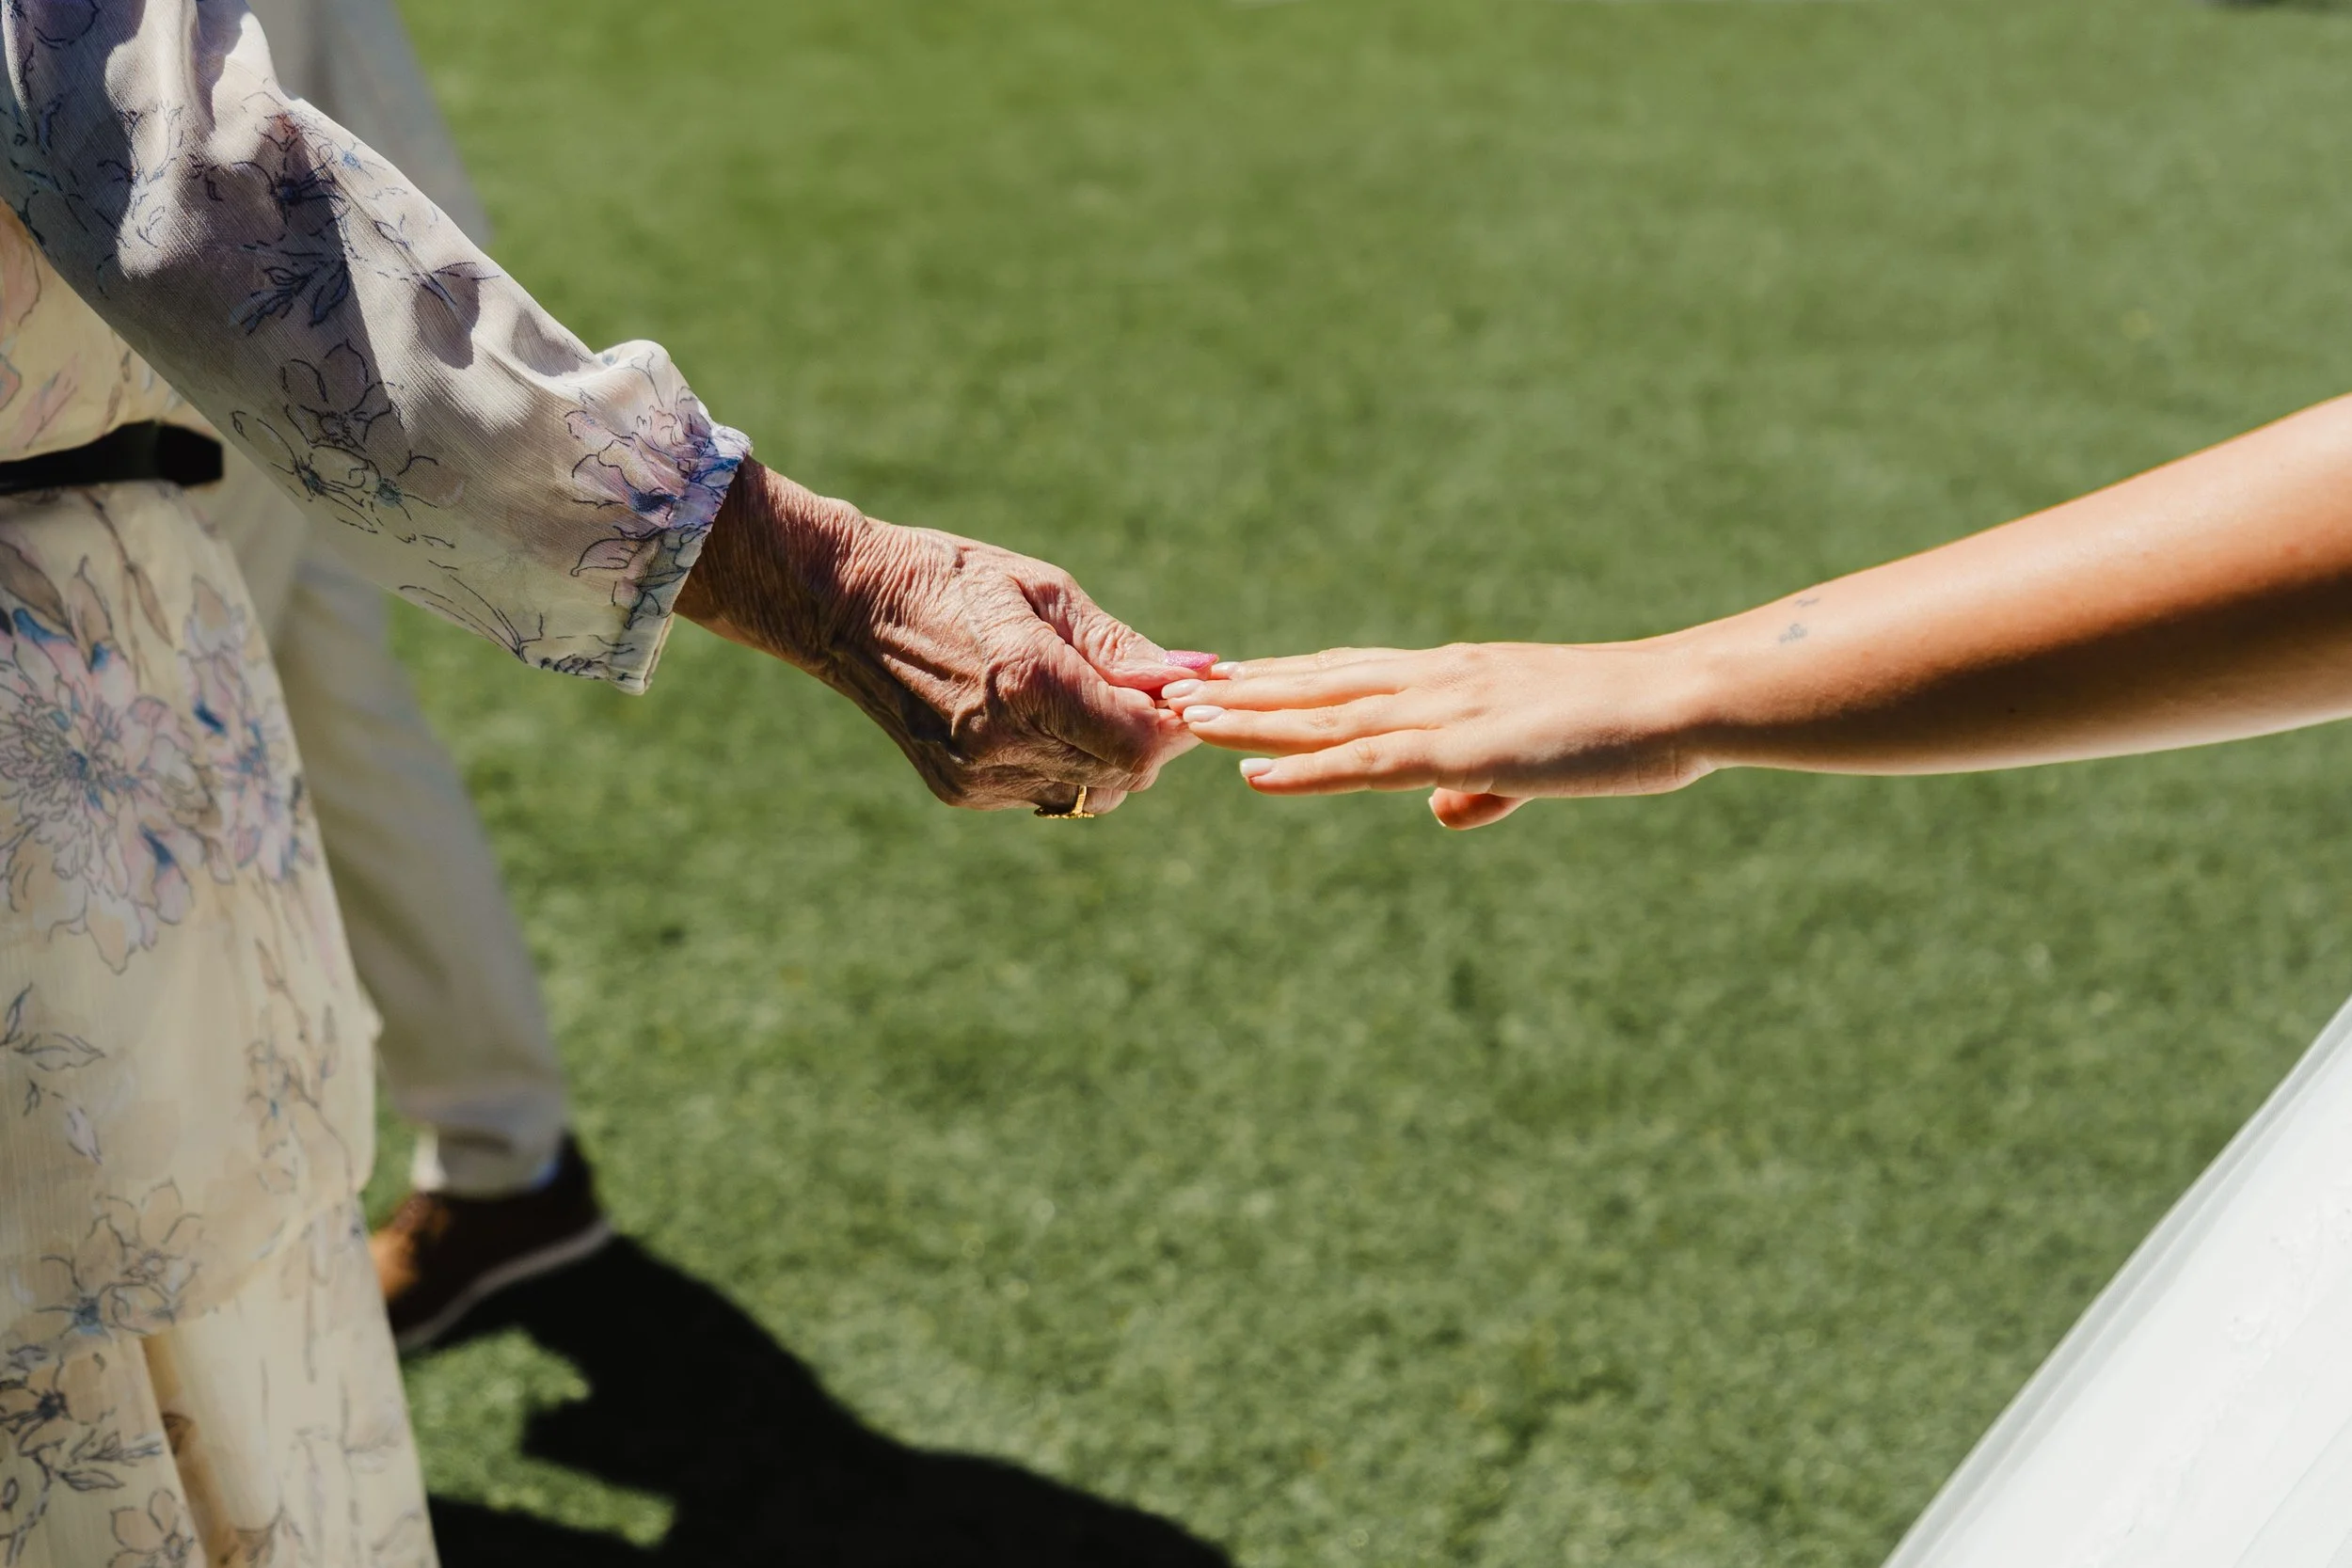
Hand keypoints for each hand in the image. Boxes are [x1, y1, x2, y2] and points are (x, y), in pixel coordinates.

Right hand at [677, 460, 1201, 812]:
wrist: (847, 607)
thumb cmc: (954, 580)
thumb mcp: (1045, 592)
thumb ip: (1121, 647)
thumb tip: (1198, 674)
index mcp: (1026, 680)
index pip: (1139, 743)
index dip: (1175, 725)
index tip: (1182, 692)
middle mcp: (1001, 739)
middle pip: (1122, 774)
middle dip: (1148, 739)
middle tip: (1142, 692)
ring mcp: (977, 774)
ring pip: (1090, 792)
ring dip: (1109, 755)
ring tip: (1087, 700)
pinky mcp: (960, 792)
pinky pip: (1047, 793)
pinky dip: (1066, 764)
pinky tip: (1043, 721)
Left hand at [1162, 642, 1710, 828]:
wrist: (1681, 700)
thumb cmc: (1627, 725)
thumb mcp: (1542, 759)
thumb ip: (1487, 784)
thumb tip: (1445, 811)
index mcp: (1456, 676)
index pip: (1351, 672)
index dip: (1285, 677)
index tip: (1226, 677)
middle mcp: (1437, 680)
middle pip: (1320, 686)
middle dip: (1246, 692)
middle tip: (1174, 693)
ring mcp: (1446, 710)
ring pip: (1327, 717)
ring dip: (1253, 722)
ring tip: (1187, 722)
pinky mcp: (1464, 748)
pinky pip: (1367, 761)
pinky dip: (1306, 767)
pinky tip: (1256, 774)